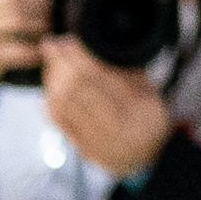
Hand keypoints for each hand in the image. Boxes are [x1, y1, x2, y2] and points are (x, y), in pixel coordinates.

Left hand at [41, 39, 177, 181]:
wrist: (149, 159)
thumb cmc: (150, 119)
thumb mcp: (151, 92)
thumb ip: (127, 72)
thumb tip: (97, 47)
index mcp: (136, 111)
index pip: (97, 78)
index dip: (79, 57)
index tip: (69, 40)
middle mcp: (115, 129)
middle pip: (75, 90)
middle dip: (60, 63)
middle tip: (52, 44)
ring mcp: (97, 142)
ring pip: (63, 106)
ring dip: (51, 80)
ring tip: (50, 61)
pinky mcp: (82, 149)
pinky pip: (59, 123)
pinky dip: (50, 101)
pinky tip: (49, 86)